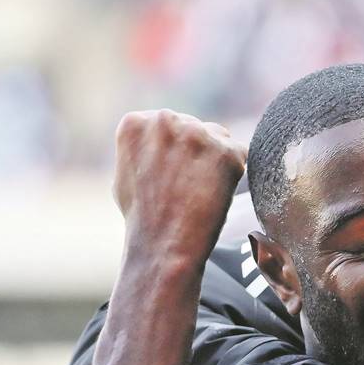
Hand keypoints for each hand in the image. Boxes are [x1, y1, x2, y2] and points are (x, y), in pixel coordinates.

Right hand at [112, 109, 245, 262]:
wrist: (164, 245)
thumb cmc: (142, 218)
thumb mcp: (124, 173)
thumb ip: (142, 148)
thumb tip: (156, 140)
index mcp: (135, 123)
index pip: (168, 124)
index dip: (174, 151)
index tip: (172, 174)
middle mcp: (164, 119)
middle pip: (193, 127)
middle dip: (196, 152)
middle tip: (189, 186)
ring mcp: (197, 134)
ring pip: (218, 137)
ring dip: (216, 159)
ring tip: (200, 191)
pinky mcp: (225, 151)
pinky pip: (239, 154)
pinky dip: (233, 174)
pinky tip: (215, 194)